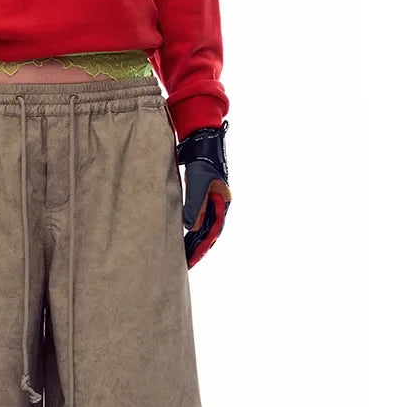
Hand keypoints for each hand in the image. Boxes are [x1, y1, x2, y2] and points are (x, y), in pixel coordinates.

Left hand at [177, 121, 230, 267]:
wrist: (202, 141)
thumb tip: (191, 227)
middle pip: (209, 233)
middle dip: (198, 249)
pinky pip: (198, 218)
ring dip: (195, 242)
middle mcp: (219, 204)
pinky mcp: (204, 196)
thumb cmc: (201, 159)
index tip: (190, 262)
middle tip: (185, 266)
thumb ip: (194, 204)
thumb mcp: (197, 181)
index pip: (212, 232)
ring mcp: (212, 200)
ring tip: (184, 256)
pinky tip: (184, 238)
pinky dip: (192, 230)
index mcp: (222, 202)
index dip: (201, 249)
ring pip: (203, 227)